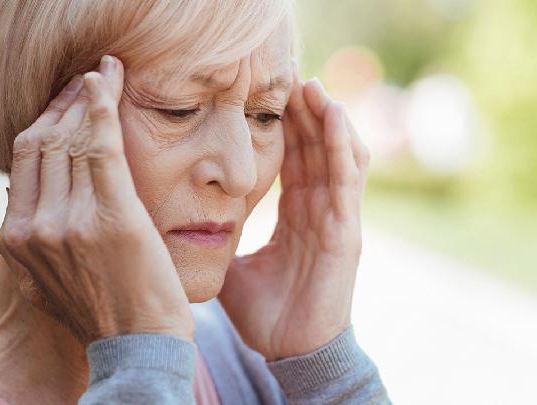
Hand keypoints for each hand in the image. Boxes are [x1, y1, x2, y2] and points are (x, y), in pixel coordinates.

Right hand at [0, 55, 192, 345]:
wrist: (138, 346)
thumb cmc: (105, 310)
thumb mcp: (49, 279)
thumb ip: (36, 238)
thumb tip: (28, 198)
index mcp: (16, 239)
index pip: (25, 158)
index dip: (45, 120)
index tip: (66, 100)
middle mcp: (35, 227)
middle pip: (45, 142)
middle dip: (67, 103)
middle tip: (89, 80)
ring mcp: (70, 222)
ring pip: (72, 140)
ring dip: (89, 99)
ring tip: (106, 75)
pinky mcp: (112, 217)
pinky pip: (103, 147)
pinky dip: (104, 109)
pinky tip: (110, 83)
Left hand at [218, 73, 369, 359]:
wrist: (290, 352)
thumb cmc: (267, 314)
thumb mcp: (234, 267)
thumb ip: (221, 241)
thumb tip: (189, 225)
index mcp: (296, 217)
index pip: (294, 160)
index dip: (285, 128)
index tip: (269, 96)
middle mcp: (319, 211)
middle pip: (315, 149)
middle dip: (304, 113)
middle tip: (288, 76)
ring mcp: (336, 218)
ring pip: (337, 155)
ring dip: (326, 118)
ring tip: (310, 84)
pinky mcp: (346, 230)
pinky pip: (347, 178)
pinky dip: (341, 143)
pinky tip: (331, 111)